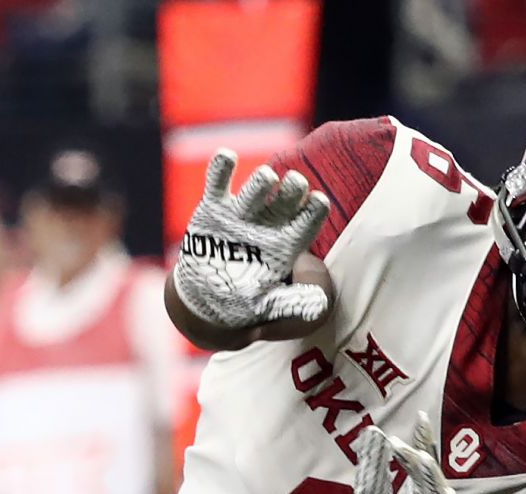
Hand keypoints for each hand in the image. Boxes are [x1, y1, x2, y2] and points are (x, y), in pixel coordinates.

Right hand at [170, 149, 333, 335]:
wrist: (205, 298)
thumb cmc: (244, 301)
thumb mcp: (268, 306)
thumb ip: (292, 302)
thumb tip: (320, 304)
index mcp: (286, 244)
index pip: (306, 224)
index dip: (313, 212)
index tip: (318, 201)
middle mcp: (268, 223)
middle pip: (284, 202)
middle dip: (291, 190)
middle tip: (296, 181)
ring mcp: (241, 213)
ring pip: (256, 190)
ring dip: (261, 181)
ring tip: (266, 176)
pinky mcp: (214, 208)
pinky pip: (218, 184)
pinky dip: (221, 168)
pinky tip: (226, 156)